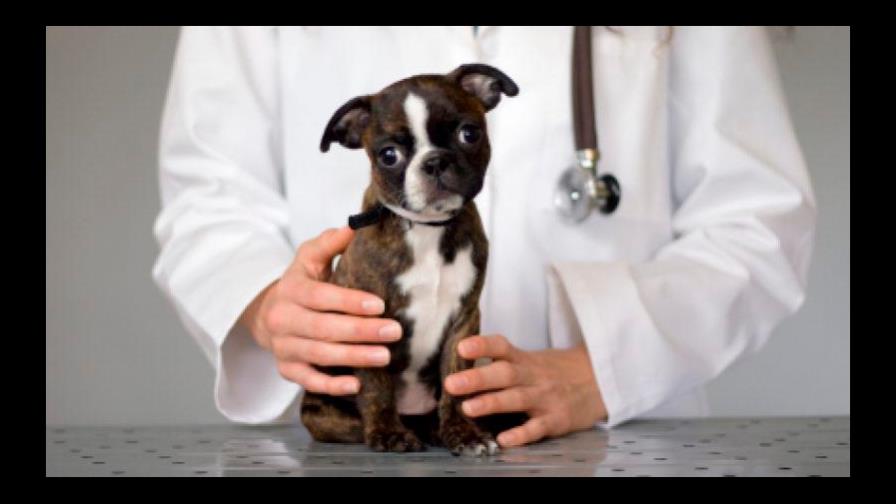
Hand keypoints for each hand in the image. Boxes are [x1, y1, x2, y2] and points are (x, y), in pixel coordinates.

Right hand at [239, 227, 401, 395]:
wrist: (269, 313)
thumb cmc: (302, 283)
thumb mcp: (310, 258)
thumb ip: (329, 243)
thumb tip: (353, 227)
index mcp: (292, 289)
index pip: (320, 296)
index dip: (349, 301)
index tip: (379, 305)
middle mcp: (283, 319)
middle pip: (323, 328)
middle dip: (360, 331)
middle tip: (394, 332)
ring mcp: (284, 347)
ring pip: (318, 355)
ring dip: (353, 358)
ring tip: (384, 356)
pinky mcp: (287, 369)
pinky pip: (308, 380)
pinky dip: (330, 385)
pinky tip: (355, 384)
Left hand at [443, 335, 607, 447]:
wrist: (599, 381)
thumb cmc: (556, 372)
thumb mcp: (532, 360)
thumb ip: (502, 362)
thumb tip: (462, 364)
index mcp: (525, 360)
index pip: (502, 346)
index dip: (482, 345)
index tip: (461, 346)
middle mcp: (533, 376)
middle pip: (505, 374)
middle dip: (478, 378)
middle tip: (452, 383)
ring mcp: (546, 398)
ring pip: (517, 399)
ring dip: (492, 403)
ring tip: (468, 408)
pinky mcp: (557, 419)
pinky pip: (538, 428)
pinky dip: (522, 434)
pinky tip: (504, 440)